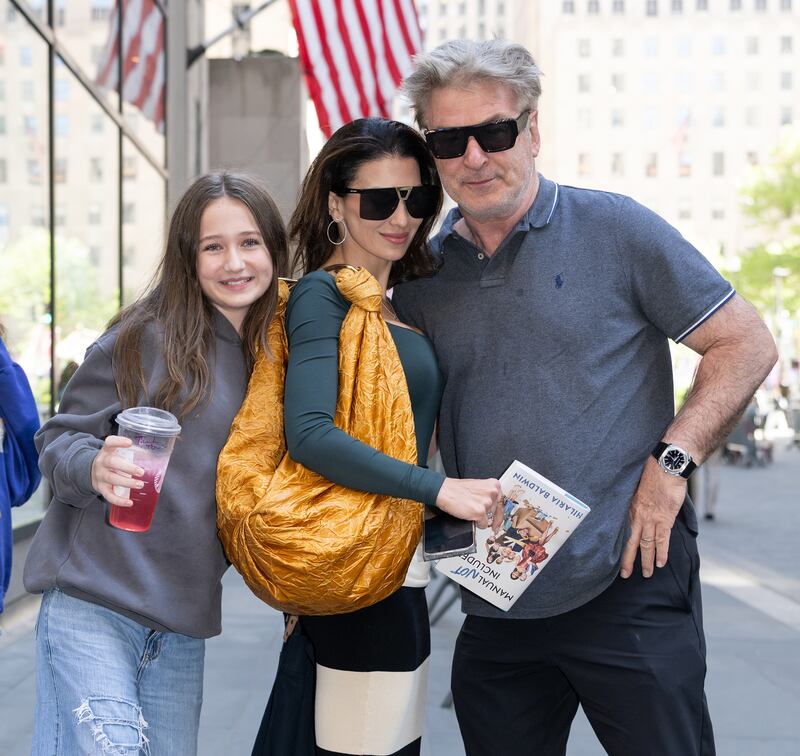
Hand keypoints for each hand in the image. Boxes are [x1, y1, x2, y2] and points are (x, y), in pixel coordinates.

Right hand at [90, 435, 143, 507]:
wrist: (90, 472)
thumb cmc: (111, 461)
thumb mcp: (117, 453)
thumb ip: (133, 453)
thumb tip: (154, 457)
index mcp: (107, 451)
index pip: (109, 442)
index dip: (118, 441)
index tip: (129, 443)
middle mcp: (102, 462)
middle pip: (112, 462)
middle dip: (127, 467)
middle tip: (141, 472)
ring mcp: (100, 475)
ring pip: (112, 479)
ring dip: (127, 483)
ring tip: (140, 485)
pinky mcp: (101, 488)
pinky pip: (109, 495)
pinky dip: (119, 500)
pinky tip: (129, 502)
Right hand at [436, 477, 502, 528]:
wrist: (445, 491)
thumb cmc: (458, 489)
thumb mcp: (478, 487)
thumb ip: (488, 495)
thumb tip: (495, 510)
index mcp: (494, 485)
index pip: (501, 502)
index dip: (499, 513)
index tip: (498, 521)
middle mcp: (492, 493)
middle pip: (496, 512)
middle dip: (487, 514)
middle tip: (477, 512)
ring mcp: (486, 503)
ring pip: (489, 519)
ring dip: (480, 518)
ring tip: (470, 509)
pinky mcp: (480, 513)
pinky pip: (483, 524)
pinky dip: (476, 523)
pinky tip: (469, 514)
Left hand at [619, 458, 685, 578]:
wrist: (666, 466)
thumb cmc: (651, 473)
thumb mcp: (635, 486)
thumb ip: (634, 499)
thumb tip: (632, 505)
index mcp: (629, 508)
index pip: (621, 532)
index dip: (618, 546)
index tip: (613, 557)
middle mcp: (638, 516)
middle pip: (630, 542)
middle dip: (628, 560)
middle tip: (625, 575)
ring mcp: (651, 519)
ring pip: (647, 544)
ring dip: (646, 561)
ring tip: (645, 574)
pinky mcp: (665, 518)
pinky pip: (662, 539)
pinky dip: (662, 552)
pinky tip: (660, 563)